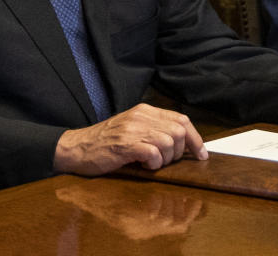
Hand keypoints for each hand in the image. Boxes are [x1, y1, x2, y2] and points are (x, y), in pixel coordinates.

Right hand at [53, 103, 207, 175]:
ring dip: (165, 159)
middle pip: (179, 131)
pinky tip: (144, 166)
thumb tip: (182, 143)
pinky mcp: (125, 144)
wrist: (76, 147)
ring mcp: (133, 129)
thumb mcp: (132, 129)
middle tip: (166, 162)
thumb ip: (154, 130)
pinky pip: (153, 153)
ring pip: (169, 142)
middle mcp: (141, 116)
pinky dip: (154, 163)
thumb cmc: (105, 142)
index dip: (195, 138)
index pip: (182, 119)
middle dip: (180, 152)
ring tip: (152, 164)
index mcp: (145, 111)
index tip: (201, 154)